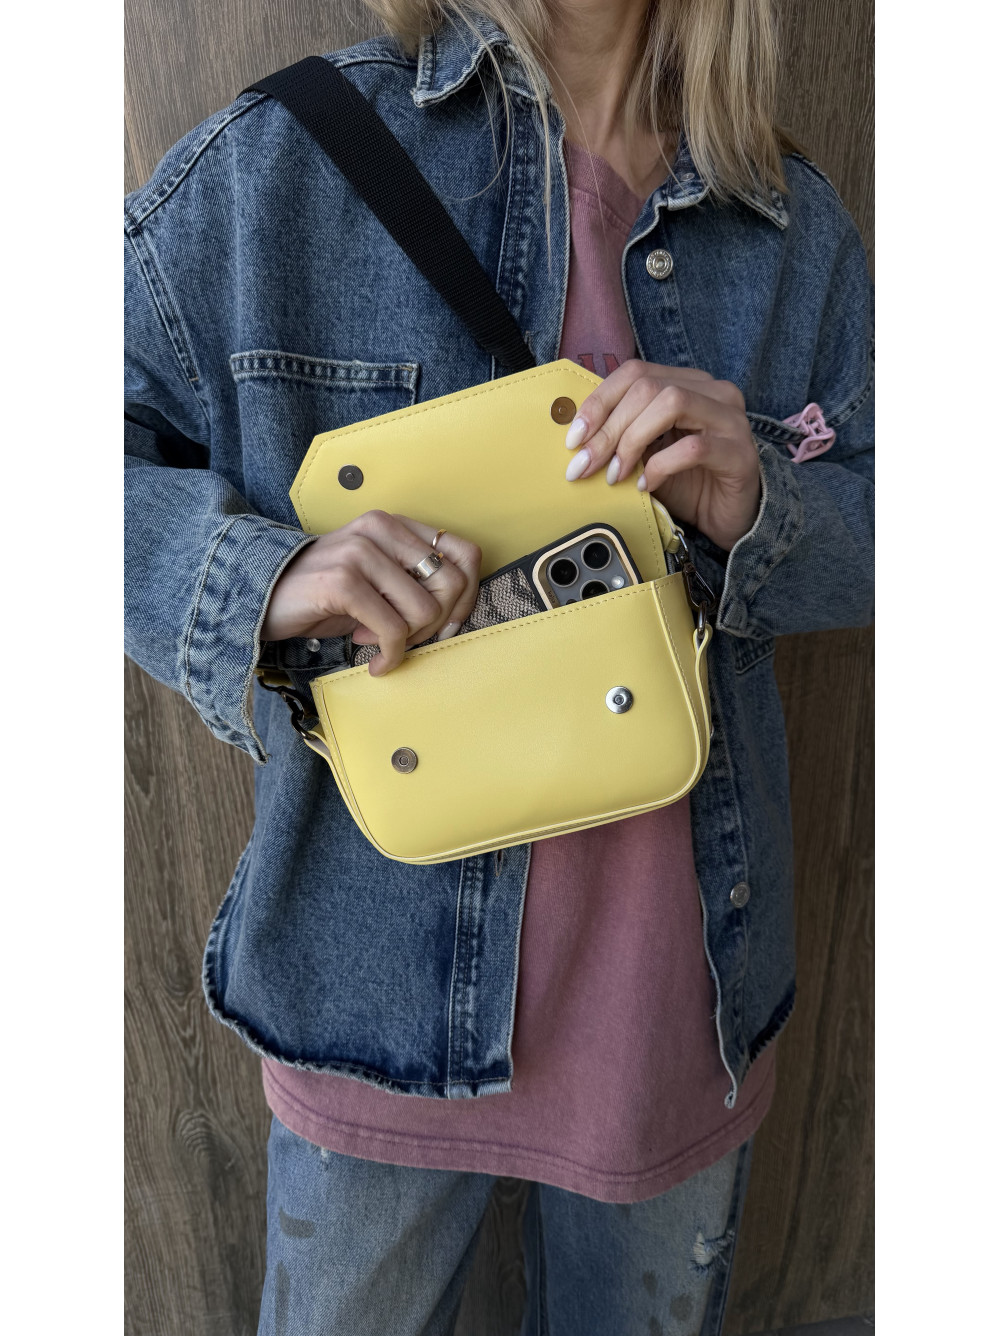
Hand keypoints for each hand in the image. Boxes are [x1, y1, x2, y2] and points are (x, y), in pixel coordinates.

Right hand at [261, 510, 481, 675]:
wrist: (260, 598)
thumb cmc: (325, 597)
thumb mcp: (376, 581)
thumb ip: (414, 583)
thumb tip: (457, 614)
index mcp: (395, 525)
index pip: (466, 555)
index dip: (466, 598)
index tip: (444, 625)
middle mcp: (381, 529)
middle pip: (452, 584)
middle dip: (436, 625)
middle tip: (406, 639)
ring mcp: (361, 552)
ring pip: (426, 610)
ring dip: (409, 640)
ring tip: (380, 644)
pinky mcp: (343, 581)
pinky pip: (393, 630)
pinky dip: (389, 655)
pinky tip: (372, 660)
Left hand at [563, 360, 761, 551]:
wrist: (729, 517)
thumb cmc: (687, 482)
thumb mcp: (645, 454)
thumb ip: (621, 437)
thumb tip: (577, 438)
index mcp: (687, 383)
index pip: (635, 372)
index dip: (599, 402)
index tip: (574, 438)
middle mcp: (712, 392)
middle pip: (648, 387)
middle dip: (608, 428)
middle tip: (585, 464)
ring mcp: (729, 419)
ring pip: (671, 404)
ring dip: (632, 440)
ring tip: (616, 474)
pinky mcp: (739, 452)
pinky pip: (693, 448)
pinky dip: (660, 466)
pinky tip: (645, 484)